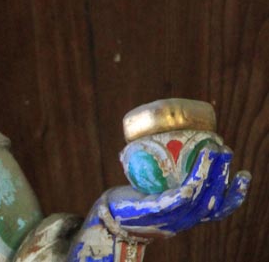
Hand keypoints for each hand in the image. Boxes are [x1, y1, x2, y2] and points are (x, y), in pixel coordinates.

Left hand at [105, 145, 249, 237]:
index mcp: (189, 213)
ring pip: (198, 198)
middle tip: (226, 150)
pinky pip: (175, 202)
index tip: (243, 173)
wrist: (112, 215)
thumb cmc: (135, 199)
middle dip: (223, 174)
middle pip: (213, 199)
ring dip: (208, 175)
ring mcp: (171, 218)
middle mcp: (185, 218)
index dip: (235, 193)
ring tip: (211, 152)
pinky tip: (191, 181)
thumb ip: (167, 172)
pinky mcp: (155, 213)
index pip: (220, 207)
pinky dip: (187, 192)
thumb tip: (171, 138)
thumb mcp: (157, 187)